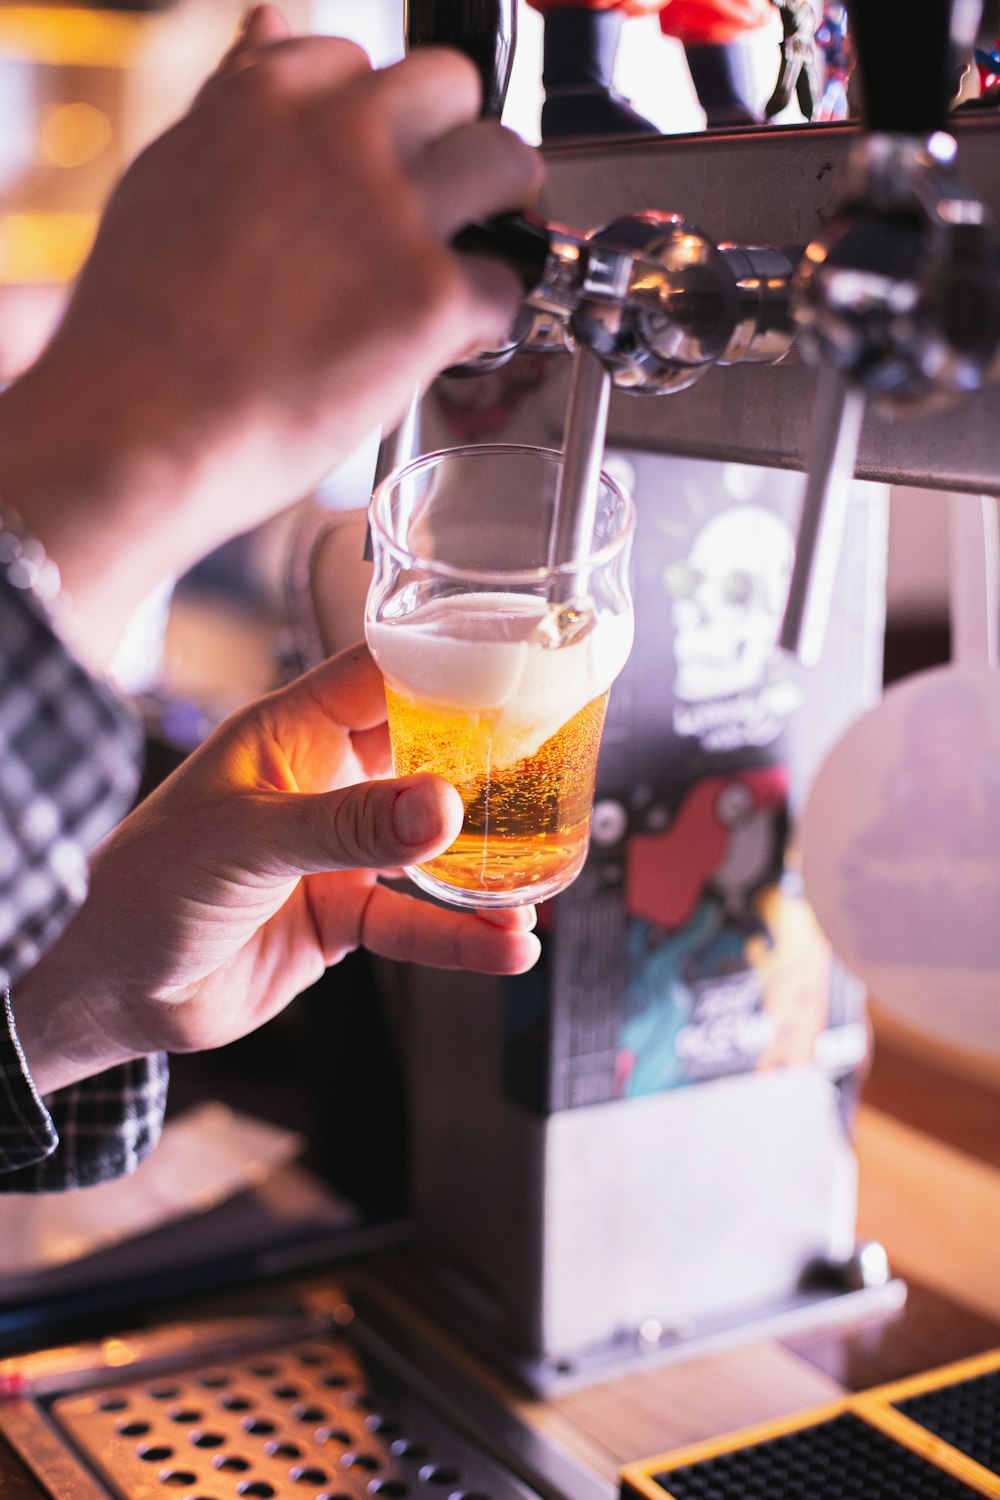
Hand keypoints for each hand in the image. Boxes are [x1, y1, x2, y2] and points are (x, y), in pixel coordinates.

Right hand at [0, 7, 543, 664]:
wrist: (143, 426)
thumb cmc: (142, 328)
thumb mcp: (170, 178)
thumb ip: (238, 103)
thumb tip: (273, 29)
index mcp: (269, 96)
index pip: (363, 65)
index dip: (376, 130)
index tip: (371, 177)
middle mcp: (341, 136)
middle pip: (452, 90)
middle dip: (452, 149)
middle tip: (439, 215)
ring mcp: (395, 212)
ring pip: (507, 166)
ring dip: (500, 215)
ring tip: (466, 267)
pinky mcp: (432, 296)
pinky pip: (506, 285)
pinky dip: (485, 321)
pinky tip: (441, 347)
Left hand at [14, 644, 540, 1094]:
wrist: (111, 990)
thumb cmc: (146, 883)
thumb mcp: (248, 838)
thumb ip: (348, 824)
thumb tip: (444, 806)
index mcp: (291, 732)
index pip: (382, 677)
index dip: (448, 668)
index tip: (519, 671)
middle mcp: (322, 783)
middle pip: (424, 758)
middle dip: (487, 768)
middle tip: (552, 776)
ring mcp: (336, 852)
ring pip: (430, 848)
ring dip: (485, 866)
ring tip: (542, 881)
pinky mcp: (343, 916)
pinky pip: (416, 922)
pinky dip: (463, 938)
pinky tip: (509, 949)